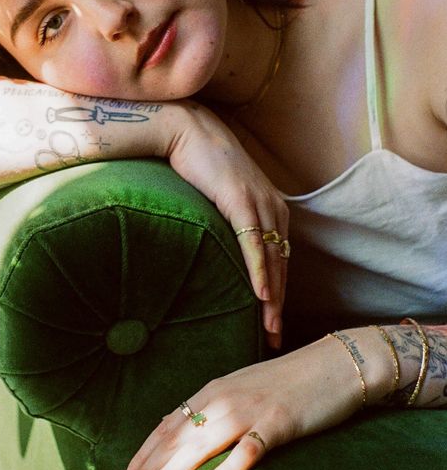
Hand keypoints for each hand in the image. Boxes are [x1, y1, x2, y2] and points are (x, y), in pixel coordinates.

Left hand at [121, 334, 371, 469]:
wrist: (334, 365)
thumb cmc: (288, 382)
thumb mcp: (242, 391)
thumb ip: (214, 409)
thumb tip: (183, 430)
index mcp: (213, 392)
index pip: (169, 426)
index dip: (145, 454)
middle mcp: (224, 399)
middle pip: (178, 438)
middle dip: (149, 469)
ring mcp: (251, 410)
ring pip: (202, 444)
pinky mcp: (278, 423)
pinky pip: (249, 449)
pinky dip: (229, 468)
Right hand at [165, 103, 289, 347]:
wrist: (188, 130)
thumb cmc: (199, 163)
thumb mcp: (221, 197)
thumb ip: (229, 221)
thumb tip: (218, 249)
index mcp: (271, 209)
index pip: (280, 260)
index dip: (279, 293)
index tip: (272, 323)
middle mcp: (273, 208)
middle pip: (281, 265)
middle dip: (279, 305)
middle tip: (274, 339)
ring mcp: (260, 204)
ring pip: (272, 260)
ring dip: (272, 298)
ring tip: (269, 329)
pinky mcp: (241, 201)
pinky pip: (253, 244)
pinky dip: (259, 271)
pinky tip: (260, 295)